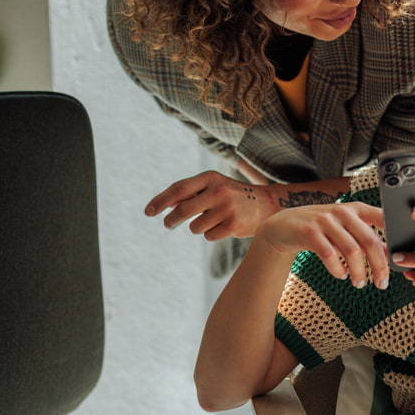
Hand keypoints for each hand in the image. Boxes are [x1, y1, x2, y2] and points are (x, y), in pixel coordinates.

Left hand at [145, 170, 280, 239]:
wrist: (267, 204)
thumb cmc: (232, 196)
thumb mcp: (214, 187)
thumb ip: (190, 193)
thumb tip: (162, 205)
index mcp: (211, 178)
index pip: (179, 189)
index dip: (160, 201)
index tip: (148, 212)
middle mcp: (219, 191)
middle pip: (182, 210)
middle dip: (171, 220)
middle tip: (168, 224)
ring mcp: (227, 208)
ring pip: (195, 227)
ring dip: (199, 227)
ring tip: (213, 221)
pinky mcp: (234, 225)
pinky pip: (209, 236)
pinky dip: (213, 234)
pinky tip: (225, 227)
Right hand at [258, 202, 390, 288]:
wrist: (284, 225)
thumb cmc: (322, 228)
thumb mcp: (346, 228)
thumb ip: (366, 237)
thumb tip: (389, 253)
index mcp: (357, 209)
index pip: (383, 218)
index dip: (395, 235)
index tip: (401, 256)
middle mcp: (343, 212)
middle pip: (370, 241)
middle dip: (380, 265)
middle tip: (383, 283)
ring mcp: (326, 221)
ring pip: (351, 250)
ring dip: (359, 271)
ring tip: (360, 284)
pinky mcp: (310, 232)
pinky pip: (329, 255)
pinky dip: (338, 269)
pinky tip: (341, 276)